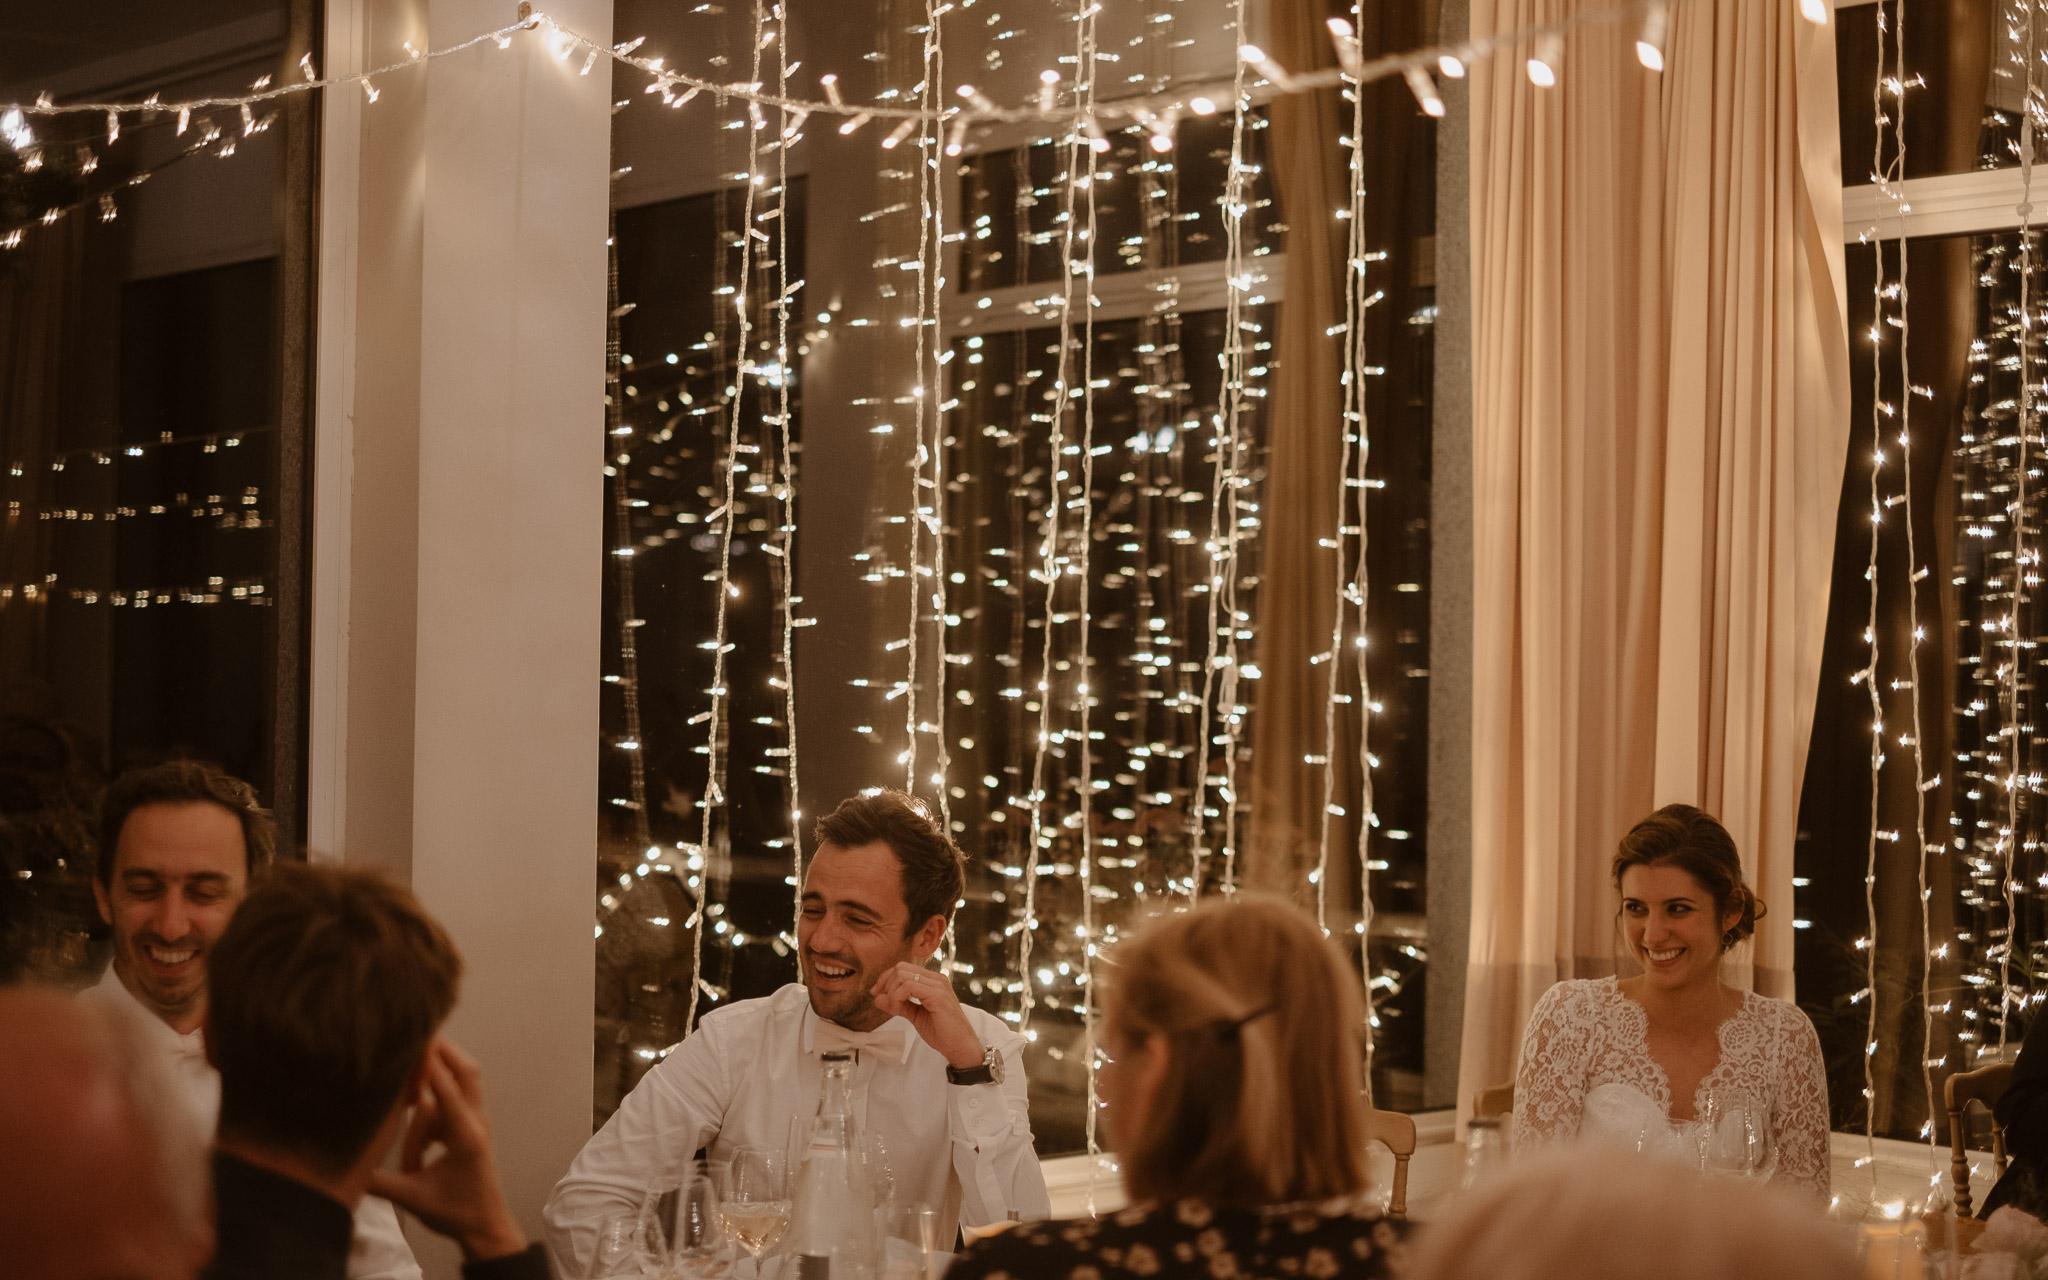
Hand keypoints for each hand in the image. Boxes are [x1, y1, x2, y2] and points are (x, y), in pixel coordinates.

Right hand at [370, 1038, 527, 1261]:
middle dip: (443, 1053)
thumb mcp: (414, 1199)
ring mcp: (476, 1123)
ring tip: (409, 1115)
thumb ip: (379, 1183)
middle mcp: (475, 1123)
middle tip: (417, 1037)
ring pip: (457, 1087)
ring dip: (431, 1091)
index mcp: (466, 1136)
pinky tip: (414, 1122)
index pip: (448, 1090)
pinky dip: (433, 1103)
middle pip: (466, 1072)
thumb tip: (344, 1171)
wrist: (485, 1226)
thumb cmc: (455, 1213)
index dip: (431, 1064)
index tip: (418, 1039)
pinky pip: (452, 1102)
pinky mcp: (470, 1128)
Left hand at [870, 961, 985, 1069]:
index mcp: (932, 980)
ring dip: (892, 992)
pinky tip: (899, 1009)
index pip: (903, 968)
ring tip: (895, 1009)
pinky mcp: (937, 995)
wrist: (960, 1046)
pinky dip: (898, 997)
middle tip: (887, 1005)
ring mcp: (938, 985)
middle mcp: (936, 978)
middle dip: (887, 985)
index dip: (885, 979)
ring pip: (902, 975)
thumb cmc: (942, 1032)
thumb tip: (877, 997)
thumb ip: (898, 1005)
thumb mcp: (915, 1016)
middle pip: (900, 968)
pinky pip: (909, 986)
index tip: (876, 994)